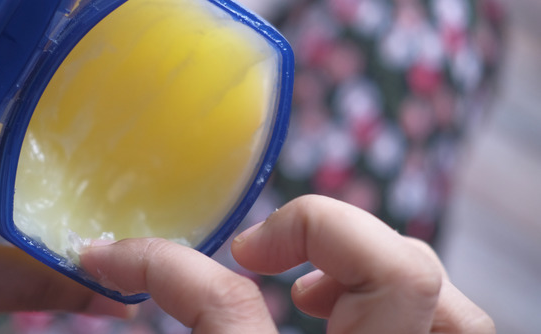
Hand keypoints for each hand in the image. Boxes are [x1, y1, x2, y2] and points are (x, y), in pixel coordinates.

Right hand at [80, 195, 494, 332]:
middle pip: (399, 272)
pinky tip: (336, 310)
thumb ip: (180, 315)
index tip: (108, 257)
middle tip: (253, 251)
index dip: (156, 264)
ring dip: (370, 257)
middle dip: (318, 228)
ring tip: (308, 284)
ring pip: (438, 288)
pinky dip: (395, 294)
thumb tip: (103, 269)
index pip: (219, 303)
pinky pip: (444, 319)